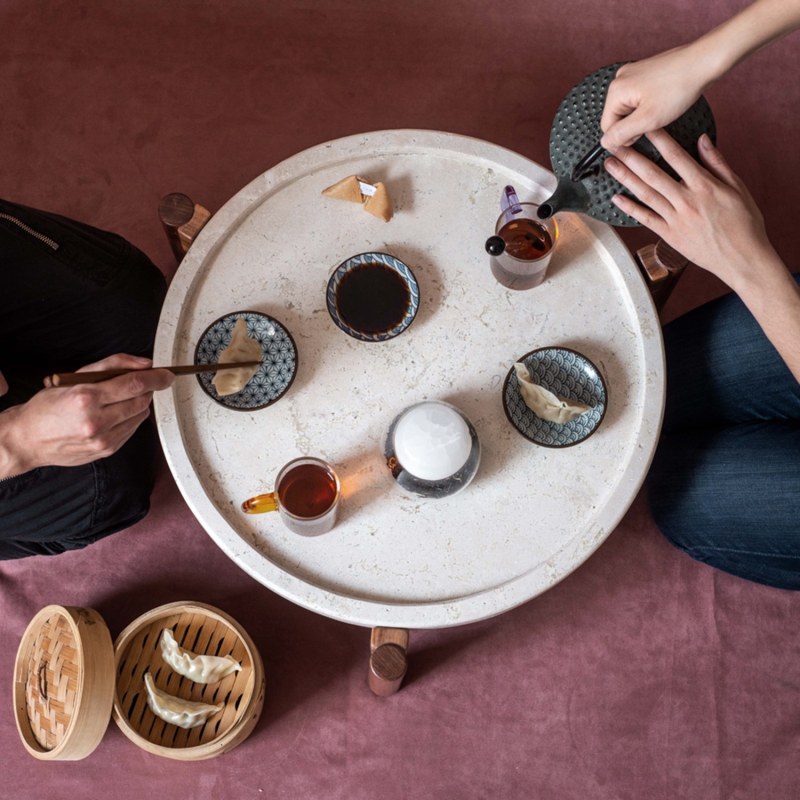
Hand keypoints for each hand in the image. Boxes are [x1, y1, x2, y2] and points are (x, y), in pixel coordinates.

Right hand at [1, 354, 174, 474]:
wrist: (28, 439)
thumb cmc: (48, 407)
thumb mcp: (74, 377)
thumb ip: (112, 366)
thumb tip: (144, 364)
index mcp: (86, 398)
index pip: (134, 384)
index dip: (156, 378)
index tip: (167, 374)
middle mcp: (96, 422)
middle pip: (141, 401)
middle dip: (145, 390)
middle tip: (137, 384)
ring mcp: (103, 440)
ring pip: (140, 416)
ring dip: (137, 405)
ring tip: (117, 400)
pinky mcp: (106, 451)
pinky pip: (132, 430)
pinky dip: (130, 419)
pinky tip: (114, 414)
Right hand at [600, 47, 709, 150]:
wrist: (703, 62)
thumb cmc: (679, 88)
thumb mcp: (647, 120)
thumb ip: (621, 134)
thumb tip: (605, 143)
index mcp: (616, 90)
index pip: (607, 127)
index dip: (625, 136)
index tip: (645, 131)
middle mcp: (620, 78)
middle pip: (617, 116)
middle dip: (635, 123)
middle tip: (656, 119)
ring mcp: (633, 73)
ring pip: (629, 107)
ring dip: (643, 114)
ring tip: (662, 107)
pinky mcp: (645, 71)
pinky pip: (639, 96)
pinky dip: (650, 103)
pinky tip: (664, 99)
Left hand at [603, 130, 772, 290]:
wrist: (742, 258)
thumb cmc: (744, 223)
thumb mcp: (737, 188)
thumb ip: (717, 163)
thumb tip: (702, 140)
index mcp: (705, 186)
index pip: (676, 157)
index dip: (659, 139)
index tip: (645, 127)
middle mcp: (687, 201)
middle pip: (654, 174)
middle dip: (632, 158)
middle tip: (614, 145)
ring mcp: (676, 219)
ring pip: (646, 194)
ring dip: (626, 178)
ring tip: (611, 165)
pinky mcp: (669, 235)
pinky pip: (646, 219)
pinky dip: (630, 208)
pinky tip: (616, 198)